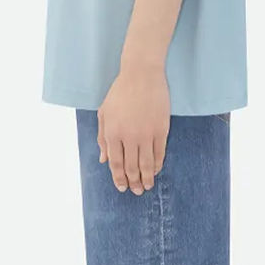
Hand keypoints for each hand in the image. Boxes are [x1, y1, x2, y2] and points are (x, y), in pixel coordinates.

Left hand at [97, 64, 169, 193]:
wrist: (142, 73)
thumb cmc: (120, 91)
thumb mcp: (105, 112)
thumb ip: (102, 137)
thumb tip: (103, 160)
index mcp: (113, 132)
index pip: (115, 163)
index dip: (119, 178)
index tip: (122, 187)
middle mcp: (129, 136)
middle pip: (131, 167)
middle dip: (133, 182)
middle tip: (136, 191)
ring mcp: (146, 133)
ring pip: (147, 164)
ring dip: (147, 178)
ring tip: (147, 186)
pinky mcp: (161, 129)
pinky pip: (160, 153)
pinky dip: (158, 165)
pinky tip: (156, 170)